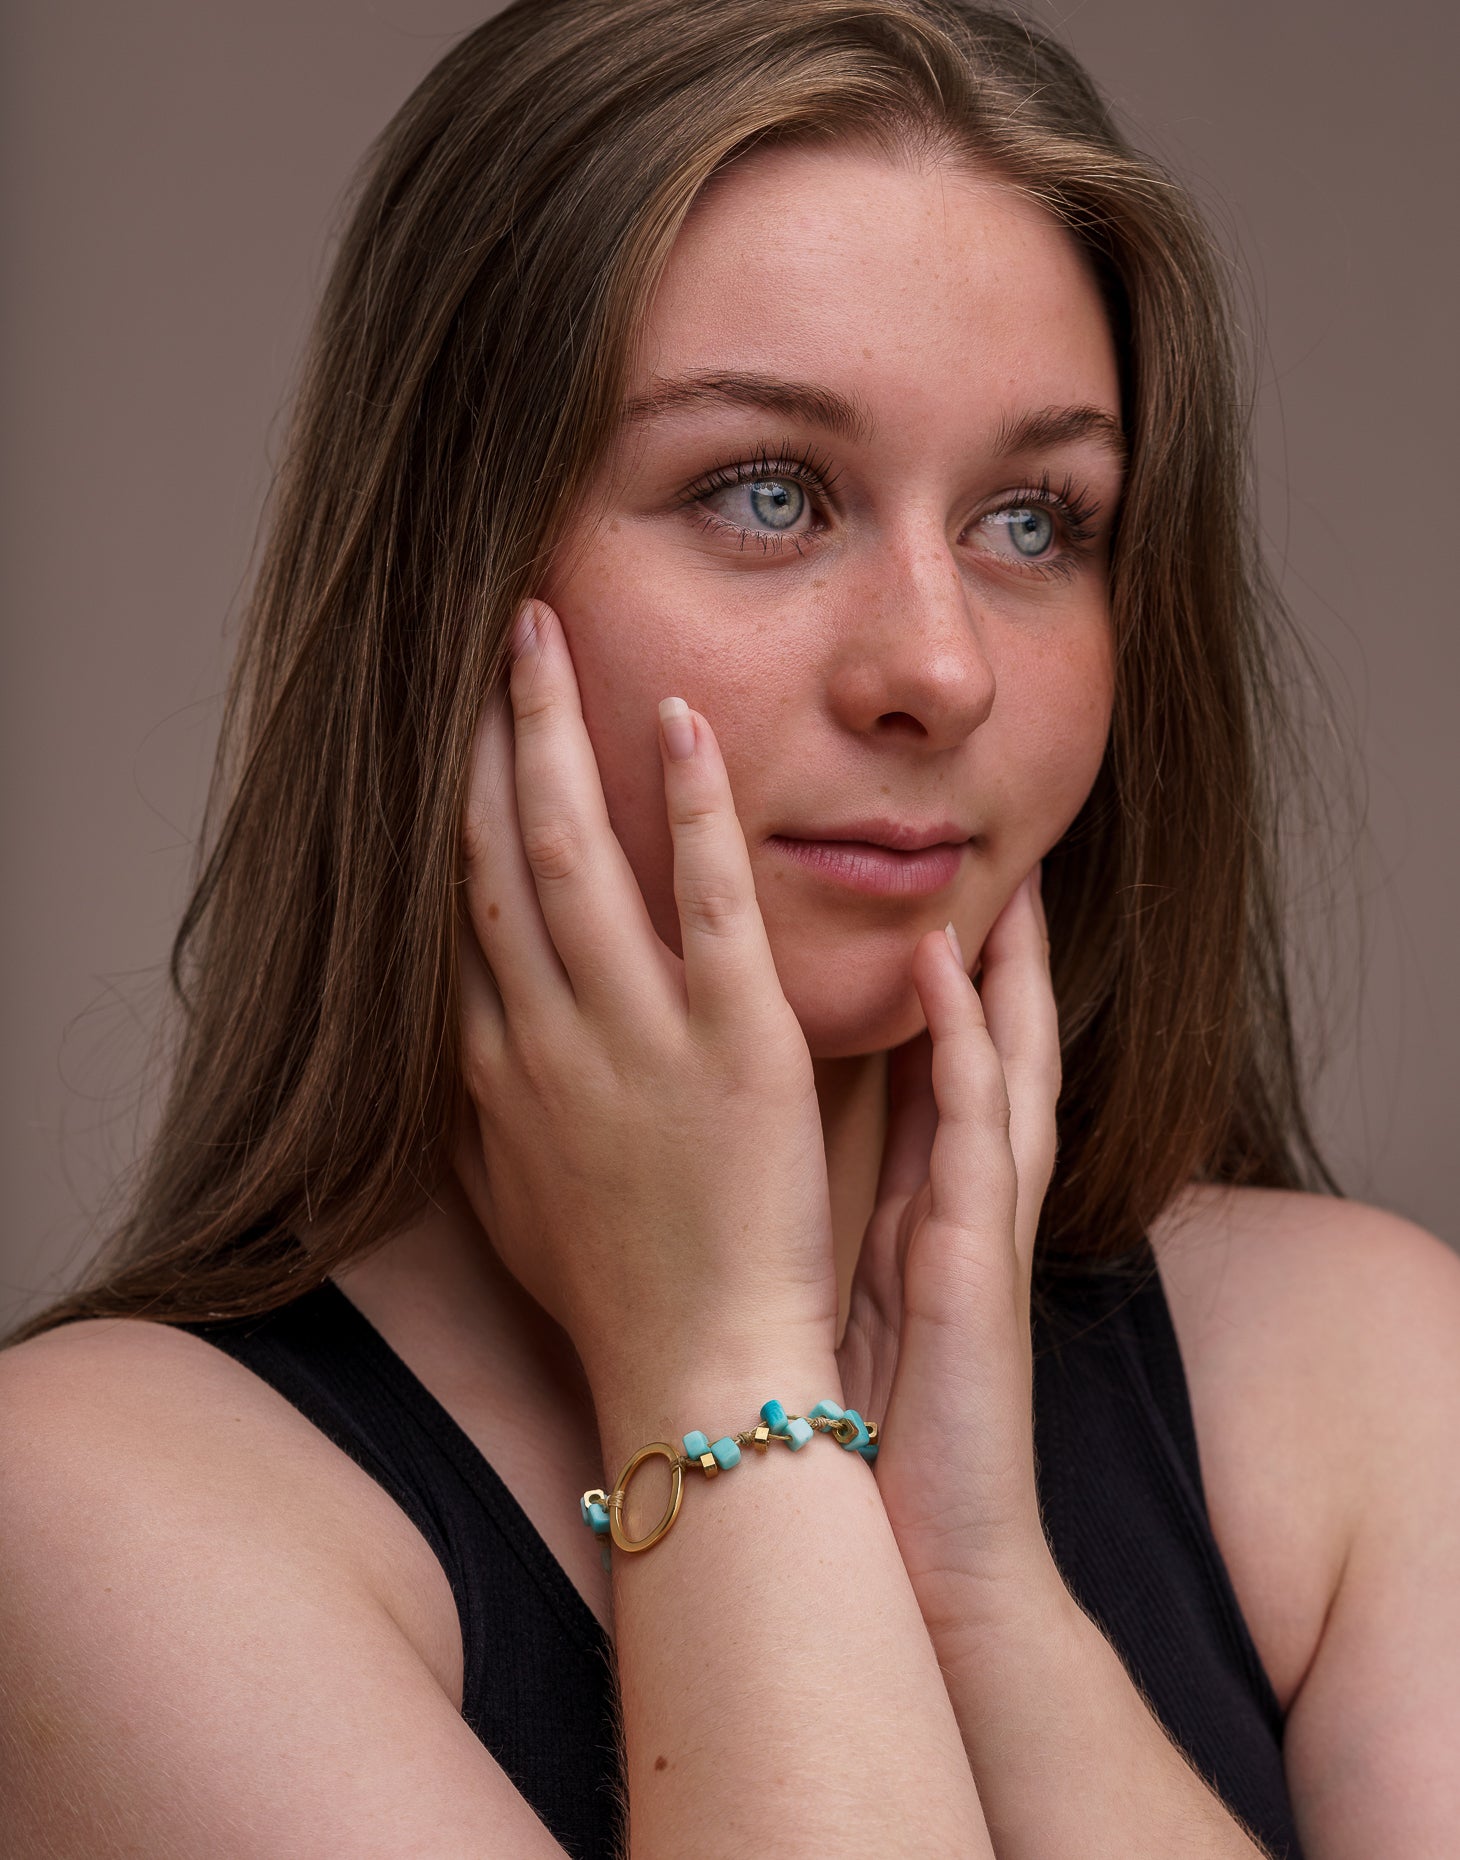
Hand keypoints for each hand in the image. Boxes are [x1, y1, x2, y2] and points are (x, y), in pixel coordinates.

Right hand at [453, 600, 840, 1409]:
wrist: (699, 1370)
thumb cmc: (616, 1295)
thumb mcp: (515, 1202)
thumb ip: (483, 1115)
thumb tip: (459, 1045)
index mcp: (497, 1069)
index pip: (453, 908)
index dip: (442, 806)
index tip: (446, 733)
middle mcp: (543, 1036)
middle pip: (490, 855)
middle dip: (482, 738)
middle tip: (487, 638)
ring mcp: (634, 1035)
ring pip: (571, 854)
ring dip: (554, 734)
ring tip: (544, 634)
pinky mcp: (733, 1044)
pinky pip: (702, 901)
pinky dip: (688, 806)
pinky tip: (682, 722)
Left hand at [835, 873, 1061, 1630]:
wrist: (911, 1551)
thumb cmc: (859, 1428)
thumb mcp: (837, 1294)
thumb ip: (825, 1215)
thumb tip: (753, 1152)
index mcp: (925, 1201)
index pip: (937, 1063)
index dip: (938, 978)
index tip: (909, 891)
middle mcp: (963, 1196)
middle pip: (987, 1042)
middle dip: (994, 948)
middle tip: (989, 854)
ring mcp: (980, 1220)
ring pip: (1001, 1060)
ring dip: (998, 965)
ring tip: (986, 870)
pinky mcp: (973, 1255)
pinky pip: (975, 1125)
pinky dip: (964, 1041)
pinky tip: (940, 970)